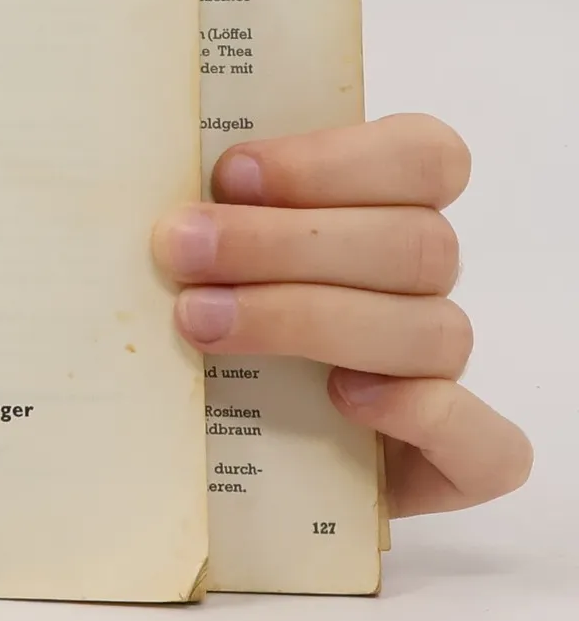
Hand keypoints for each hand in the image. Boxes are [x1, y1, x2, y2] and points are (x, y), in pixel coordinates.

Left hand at [154, 113, 529, 516]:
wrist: (224, 457)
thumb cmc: (206, 326)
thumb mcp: (198, 258)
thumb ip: (199, 213)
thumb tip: (135, 172)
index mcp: (386, 212)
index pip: (422, 156)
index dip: (333, 160)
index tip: (231, 174)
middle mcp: (421, 288)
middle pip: (413, 242)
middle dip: (285, 242)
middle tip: (181, 250)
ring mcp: (442, 376)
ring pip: (430, 329)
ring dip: (309, 317)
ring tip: (200, 322)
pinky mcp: (457, 464)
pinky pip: (485, 440)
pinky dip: (419, 413)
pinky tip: (341, 400)